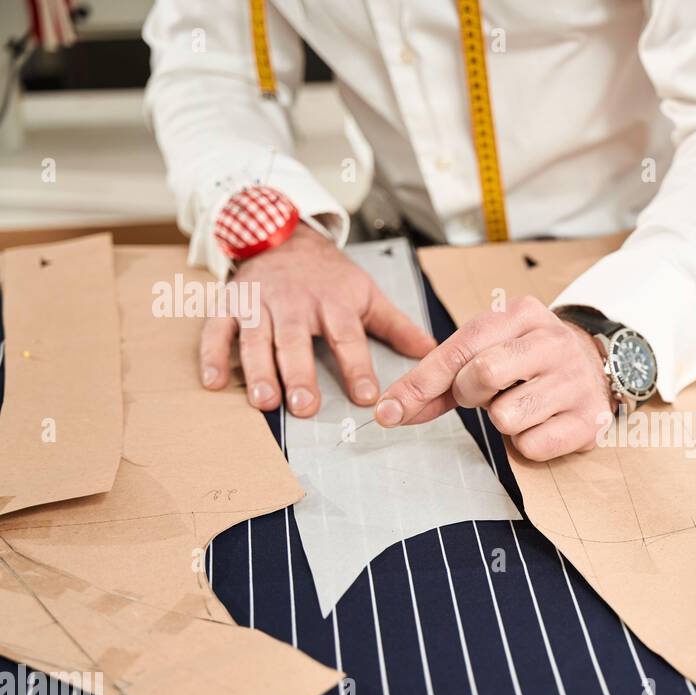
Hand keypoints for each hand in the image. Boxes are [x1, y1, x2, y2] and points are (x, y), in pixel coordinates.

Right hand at [200, 224, 436, 415]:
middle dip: (300, 374)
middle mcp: (294, 303)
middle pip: (296, 341)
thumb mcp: (366, 293)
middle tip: (305, 406)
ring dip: (258, 371)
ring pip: (256, 339)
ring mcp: (258, 303)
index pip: (348, 337)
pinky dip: (212, 355)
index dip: (357, 367)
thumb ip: (396, 326)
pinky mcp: (230, 303)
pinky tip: (214, 383)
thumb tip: (431, 352)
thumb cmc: (329, 275)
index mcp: (332, 302)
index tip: (367, 396)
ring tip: (264, 402)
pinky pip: (216, 329)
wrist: (283, 235)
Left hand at [375, 296, 614, 461]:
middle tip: (485, 394)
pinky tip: (540, 423)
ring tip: (519, 404)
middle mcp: (552, 342)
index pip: (462, 347)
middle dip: (470, 394)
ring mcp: (574, 380)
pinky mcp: (588, 419)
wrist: (595, 365)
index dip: (421, 381)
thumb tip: (391, 410)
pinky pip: (532, 446)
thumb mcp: (488, 351)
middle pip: (483, 374)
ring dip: (501, 420)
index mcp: (522, 315)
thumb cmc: (527, 362)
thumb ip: (439, 379)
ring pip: (506, 416)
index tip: (390, 410)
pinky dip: (526, 443)